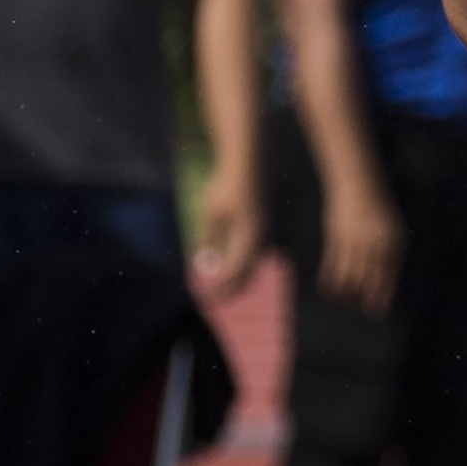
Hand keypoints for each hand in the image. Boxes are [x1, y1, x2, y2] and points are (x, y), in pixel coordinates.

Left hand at [192, 166, 261, 291]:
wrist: (245, 165)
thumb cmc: (225, 187)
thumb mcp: (210, 214)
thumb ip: (209, 240)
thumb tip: (204, 265)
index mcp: (248, 237)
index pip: (235, 272)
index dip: (221, 287)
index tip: (207, 298)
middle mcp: (260, 239)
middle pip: (248, 274)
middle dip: (230, 289)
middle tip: (213, 301)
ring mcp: (262, 234)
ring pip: (252, 266)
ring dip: (236, 280)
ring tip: (220, 288)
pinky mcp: (259, 228)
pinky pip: (252, 256)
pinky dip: (240, 267)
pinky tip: (229, 268)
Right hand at [319, 184, 403, 313]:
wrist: (358, 183)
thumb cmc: (375, 206)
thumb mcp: (389, 227)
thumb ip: (387, 248)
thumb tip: (384, 273)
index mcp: (393, 242)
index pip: (389, 275)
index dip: (383, 293)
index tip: (378, 309)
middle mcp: (377, 244)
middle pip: (371, 278)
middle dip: (366, 297)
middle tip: (362, 312)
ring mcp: (357, 241)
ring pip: (352, 273)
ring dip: (347, 291)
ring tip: (344, 303)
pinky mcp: (338, 237)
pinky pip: (335, 263)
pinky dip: (331, 278)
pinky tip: (329, 289)